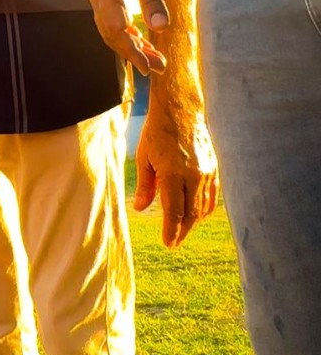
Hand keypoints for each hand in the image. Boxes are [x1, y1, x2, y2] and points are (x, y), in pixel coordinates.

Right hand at [89, 0, 168, 75]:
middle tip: (157, 71)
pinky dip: (129, 35)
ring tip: (155, 62)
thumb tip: (161, 28)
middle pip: (111, 35)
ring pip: (112, 31)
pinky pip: (114, 21)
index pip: (114, 29)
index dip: (131, 50)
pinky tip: (144, 44)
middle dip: (133, 54)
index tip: (149, 65)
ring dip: (132, 47)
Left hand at [134, 103, 218, 247]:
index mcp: (173, 173)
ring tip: (181, 230)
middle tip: (174, 242)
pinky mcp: (214, 167)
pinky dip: (204, 207)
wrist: (182, 110)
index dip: (171, 229)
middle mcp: (194, 175)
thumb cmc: (157, 133)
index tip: (168, 243)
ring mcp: (207, 172)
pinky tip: (196, 213)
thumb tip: (141, 208)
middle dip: (182, 230)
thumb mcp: (144, 157)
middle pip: (191, 213)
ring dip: (193, 220)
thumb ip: (145, 185)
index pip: (174, 210)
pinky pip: (211, 195)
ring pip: (203, 206)